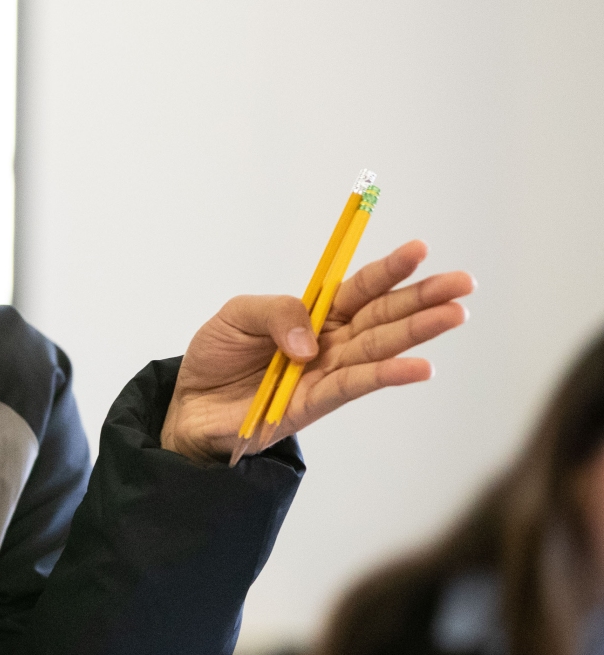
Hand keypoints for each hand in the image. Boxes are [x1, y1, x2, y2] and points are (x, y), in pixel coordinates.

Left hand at [161, 241, 474, 462]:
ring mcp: (325, 373)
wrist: (189, 404)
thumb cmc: (218, 356)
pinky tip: (421, 367)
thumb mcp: (237, 315)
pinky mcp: (312, 404)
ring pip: (378, 348)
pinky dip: (387, 376)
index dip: (389, 270)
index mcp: (315, 314)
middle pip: (382, 316)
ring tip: (455, 315)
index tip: (421, 249)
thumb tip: (312, 343)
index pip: (359, 288)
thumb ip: (277, 312)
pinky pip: (355, 386)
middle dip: (423, 299)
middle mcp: (329, 342)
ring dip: (417, 333)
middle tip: (464, 283)